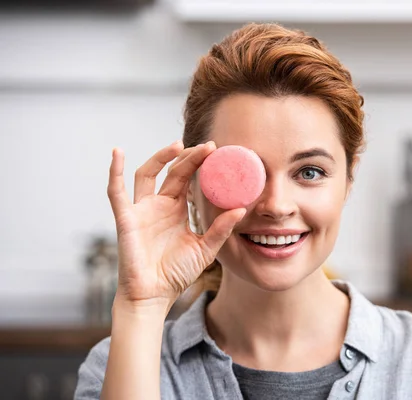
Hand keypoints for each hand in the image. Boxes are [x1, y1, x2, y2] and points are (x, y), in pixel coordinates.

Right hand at [106, 140, 244, 309]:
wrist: (154, 295)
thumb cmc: (176, 273)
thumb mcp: (205, 248)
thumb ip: (221, 228)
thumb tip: (241, 209)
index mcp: (175, 210)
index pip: (187, 178)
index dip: (199, 163)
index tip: (216, 151)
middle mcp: (158, 205)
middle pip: (172, 171)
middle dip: (188, 157)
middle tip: (208, 147)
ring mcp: (141, 210)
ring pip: (146, 174)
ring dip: (160, 157)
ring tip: (178, 145)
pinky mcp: (125, 218)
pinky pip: (116, 192)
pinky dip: (114, 171)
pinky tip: (118, 153)